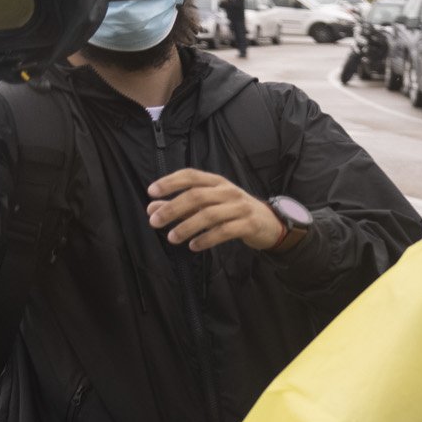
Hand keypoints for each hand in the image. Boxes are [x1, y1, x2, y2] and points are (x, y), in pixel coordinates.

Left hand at [147, 170, 291, 252]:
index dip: (170, 182)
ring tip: (172, 238)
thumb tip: (152, 208)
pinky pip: (224, 231)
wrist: (270, 223)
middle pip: (196, 196)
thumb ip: (181, 207)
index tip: (151, 192)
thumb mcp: (209, 205)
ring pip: (209, 215)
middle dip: (172, 208)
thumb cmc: (233, 212)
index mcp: (217, 182)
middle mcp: (229, 191)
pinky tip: (193, 246)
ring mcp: (240, 207)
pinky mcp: (249, 224)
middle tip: (155, 222)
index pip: (191, 176)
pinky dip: (206, 239)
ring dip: (186, 227)